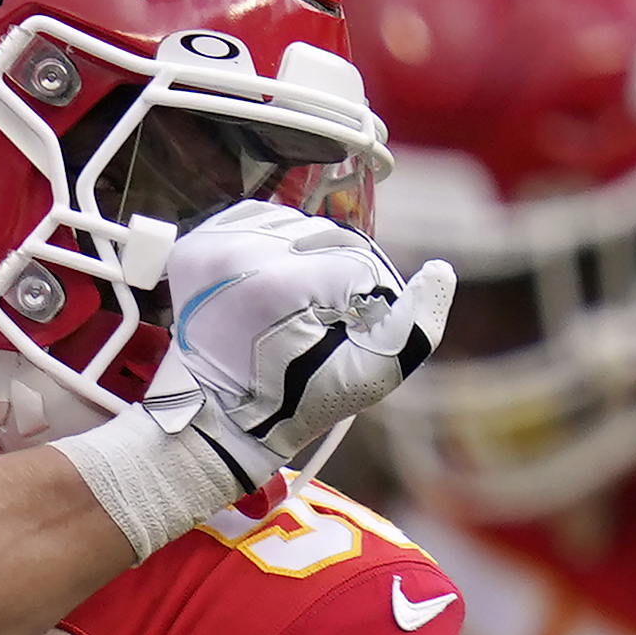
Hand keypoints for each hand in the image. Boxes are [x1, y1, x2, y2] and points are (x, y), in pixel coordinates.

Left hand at [165, 199, 454, 480]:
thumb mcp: (368, 379)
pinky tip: (268, 281)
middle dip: (332, 276)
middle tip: (311, 322)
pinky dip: (271, 243)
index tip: (340, 333)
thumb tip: (441, 270)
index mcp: (279, 283)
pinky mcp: (194, 245)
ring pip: (293, 224)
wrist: (218, 415)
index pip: (356, 263)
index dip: (362, 300)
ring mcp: (209, 246)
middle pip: (324, 237)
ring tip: (288, 304)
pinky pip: (255, 219)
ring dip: (303, 256)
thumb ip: (415, 329)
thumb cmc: (295, 401)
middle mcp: (238, 254)